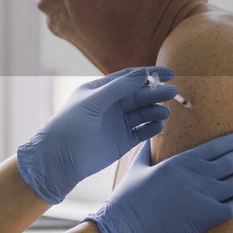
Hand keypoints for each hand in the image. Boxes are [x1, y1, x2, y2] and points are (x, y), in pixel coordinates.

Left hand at [16, 67, 177, 204]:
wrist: (59, 159)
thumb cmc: (69, 125)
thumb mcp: (93, 101)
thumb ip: (118, 88)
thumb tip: (144, 74)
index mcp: (101, 90)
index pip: (130, 77)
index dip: (150, 74)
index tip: (169, 73)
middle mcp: (111, 105)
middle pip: (139, 94)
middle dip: (156, 93)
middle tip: (173, 92)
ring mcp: (117, 123)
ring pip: (143, 112)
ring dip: (156, 110)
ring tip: (165, 111)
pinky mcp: (122, 141)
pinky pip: (142, 131)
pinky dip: (152, 128)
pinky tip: (159, 125)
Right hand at [85, 130, 232, 232]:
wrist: (127, 226)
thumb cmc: (129, 197)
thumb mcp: (138, 166)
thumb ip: (147, 150)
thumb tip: (148, 137)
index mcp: (182, 161)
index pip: (217, 146)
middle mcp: (197, 176)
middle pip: (232, 161)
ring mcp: (204, 197)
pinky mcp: (206, 218)